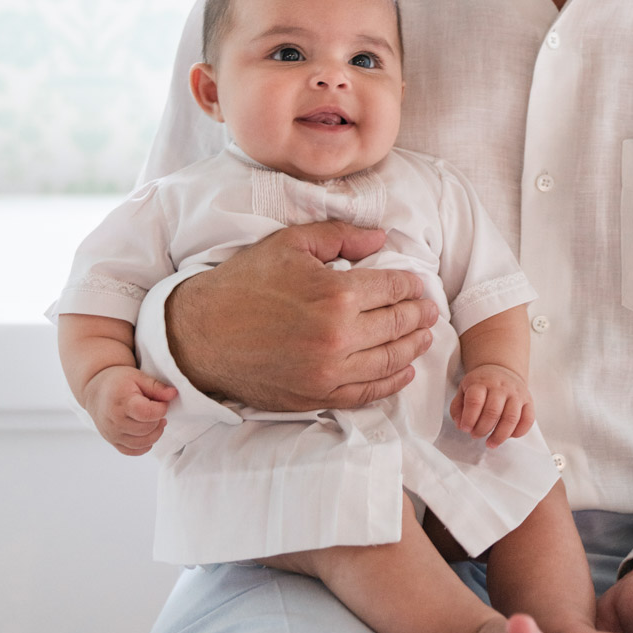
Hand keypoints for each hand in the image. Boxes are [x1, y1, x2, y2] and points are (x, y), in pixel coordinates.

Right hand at [82, 366, 177, 455]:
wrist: (96, 391)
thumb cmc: (119, 382)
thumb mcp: (138, 377)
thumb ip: (157, 387)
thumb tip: (173, 394)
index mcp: (122, 403)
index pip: (148, 414)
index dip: (161, 409)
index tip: (161, 402)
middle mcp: (115, 422)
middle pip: (147, 429)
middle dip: (158, 420)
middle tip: (157, 410)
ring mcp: (112, 434)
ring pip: (142, 443)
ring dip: (155, 433)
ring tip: (155, 421)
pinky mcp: (113, 442)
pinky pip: (133, 451)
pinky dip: (144, 445)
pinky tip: (147, 433)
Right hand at [164, 221, 437, 409]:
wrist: (201, 334)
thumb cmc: (244, 283)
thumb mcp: (290, 243)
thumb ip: (341, 236)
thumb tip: (382, 239)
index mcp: (336, 294)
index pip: (394, 289)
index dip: (412, 285)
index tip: (418, 284)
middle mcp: (339, 337)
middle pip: (399, 325)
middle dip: (420, 315)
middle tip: (430, 309)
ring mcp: (329, 372)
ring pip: (390, 361)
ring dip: (414, 348)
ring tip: (424, 337)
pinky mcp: (317, 396)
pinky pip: (367, 393)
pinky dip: (392, 382)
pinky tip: (403, 370)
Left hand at [450, 364, 533, 445]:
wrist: (502, 370)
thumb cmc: (481, 385)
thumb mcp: (463, 390)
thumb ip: (457, 408)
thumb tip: (461, 425)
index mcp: (481, 382)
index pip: (475, 400)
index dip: (469, 418)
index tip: (465, 428)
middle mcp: (500, 386)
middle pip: (493, 411)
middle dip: (482, 429)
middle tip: (476, 435)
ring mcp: (516, 393)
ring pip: (511, 418)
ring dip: (500, 436)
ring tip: (491, 443)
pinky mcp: (528, 401)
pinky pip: (528, 420)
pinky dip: (518, 432)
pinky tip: (508, 436)